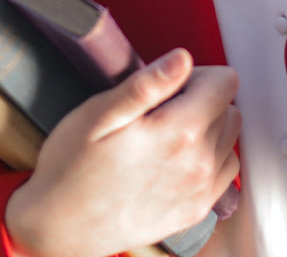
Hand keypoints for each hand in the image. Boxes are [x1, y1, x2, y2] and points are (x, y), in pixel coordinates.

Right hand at [5, 49, 240, 256]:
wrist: (57, 228)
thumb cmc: (71, 168)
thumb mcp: (98, 113)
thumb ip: (147, 84)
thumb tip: (182, 58)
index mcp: (178, 132)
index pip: (226, 82)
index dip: (197, 75)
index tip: (170, 87)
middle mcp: (197, 164)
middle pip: (229, 108)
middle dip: (202, 100)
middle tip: (161, 110)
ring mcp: (198, 192)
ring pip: (228, 139)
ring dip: (207, 129)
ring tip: (166, 135)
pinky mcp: (195, 212)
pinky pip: (223, 171)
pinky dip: (208, 159)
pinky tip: (175, 159)